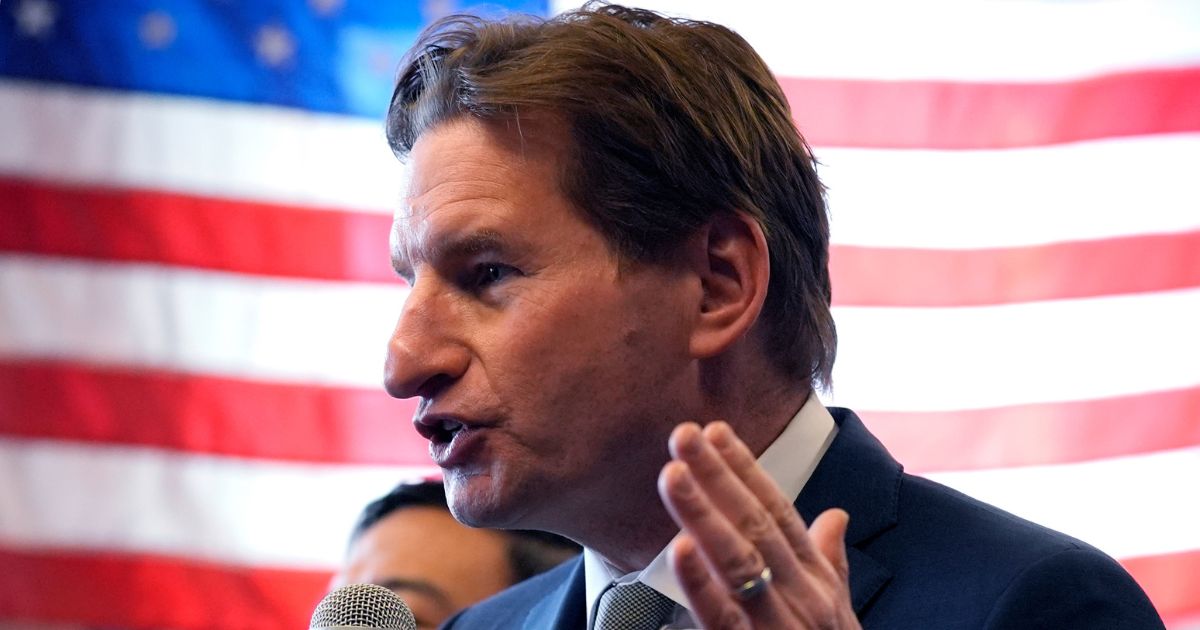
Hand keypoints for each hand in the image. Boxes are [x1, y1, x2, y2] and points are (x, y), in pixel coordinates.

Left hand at [658, 421, 859, 629]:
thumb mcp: (838, 612)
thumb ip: (832, 562)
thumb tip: (835, 513)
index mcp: (814, 580)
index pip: (778, 512)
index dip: (746, 469)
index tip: (716, 430)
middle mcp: (801, 597)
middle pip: (755, 526)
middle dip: (718, 476)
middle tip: (683, 435)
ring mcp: (779, 625)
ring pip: (738, 562)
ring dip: (703, 515)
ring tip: (672, 475)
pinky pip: (722, 617)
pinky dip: (700, 584)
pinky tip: (677, 550)